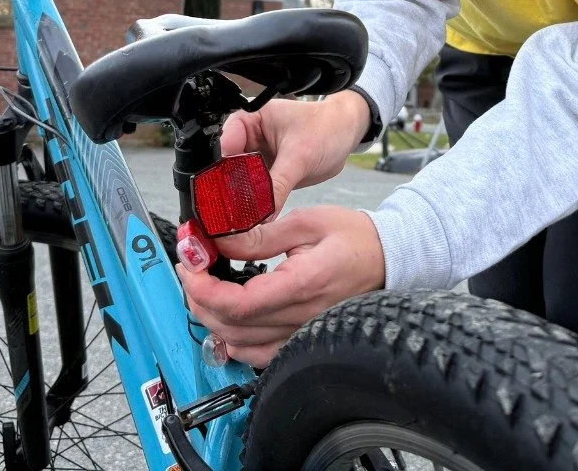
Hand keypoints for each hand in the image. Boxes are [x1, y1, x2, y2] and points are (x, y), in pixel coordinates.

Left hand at [178, 206, 384, 367]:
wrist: (387, 258)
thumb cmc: (353, 237)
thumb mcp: (306, 222)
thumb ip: (260, 235)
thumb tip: (219, 239)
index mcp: (302, 284)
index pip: (239, 303)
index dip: (204, 288)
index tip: (190, 263)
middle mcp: (301, 317)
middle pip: (231, 327)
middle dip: (199, 298)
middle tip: (190, 267)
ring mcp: (301, 334)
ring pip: (239, 345)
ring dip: (211, 318)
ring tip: (202, 286)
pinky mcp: (301, 340)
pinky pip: (258, 356)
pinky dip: (233, 341)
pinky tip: (225, 319)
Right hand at [221, 90, 370, 212]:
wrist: (346, 134)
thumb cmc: (326, 128)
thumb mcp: (300, 155)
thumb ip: (277, 185)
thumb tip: (259, 215)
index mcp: (249, 119)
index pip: (223, 146)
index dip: (219, 172)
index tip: (223, 197)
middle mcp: (247, 138)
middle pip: (225, 167)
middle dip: (227, 191)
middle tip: (229, 216)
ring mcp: (254, 157)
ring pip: (236, 182)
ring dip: (239, 201)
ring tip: (240, 221)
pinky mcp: (264, 174)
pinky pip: (252, 192)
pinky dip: (253, 205)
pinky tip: (253, 219)